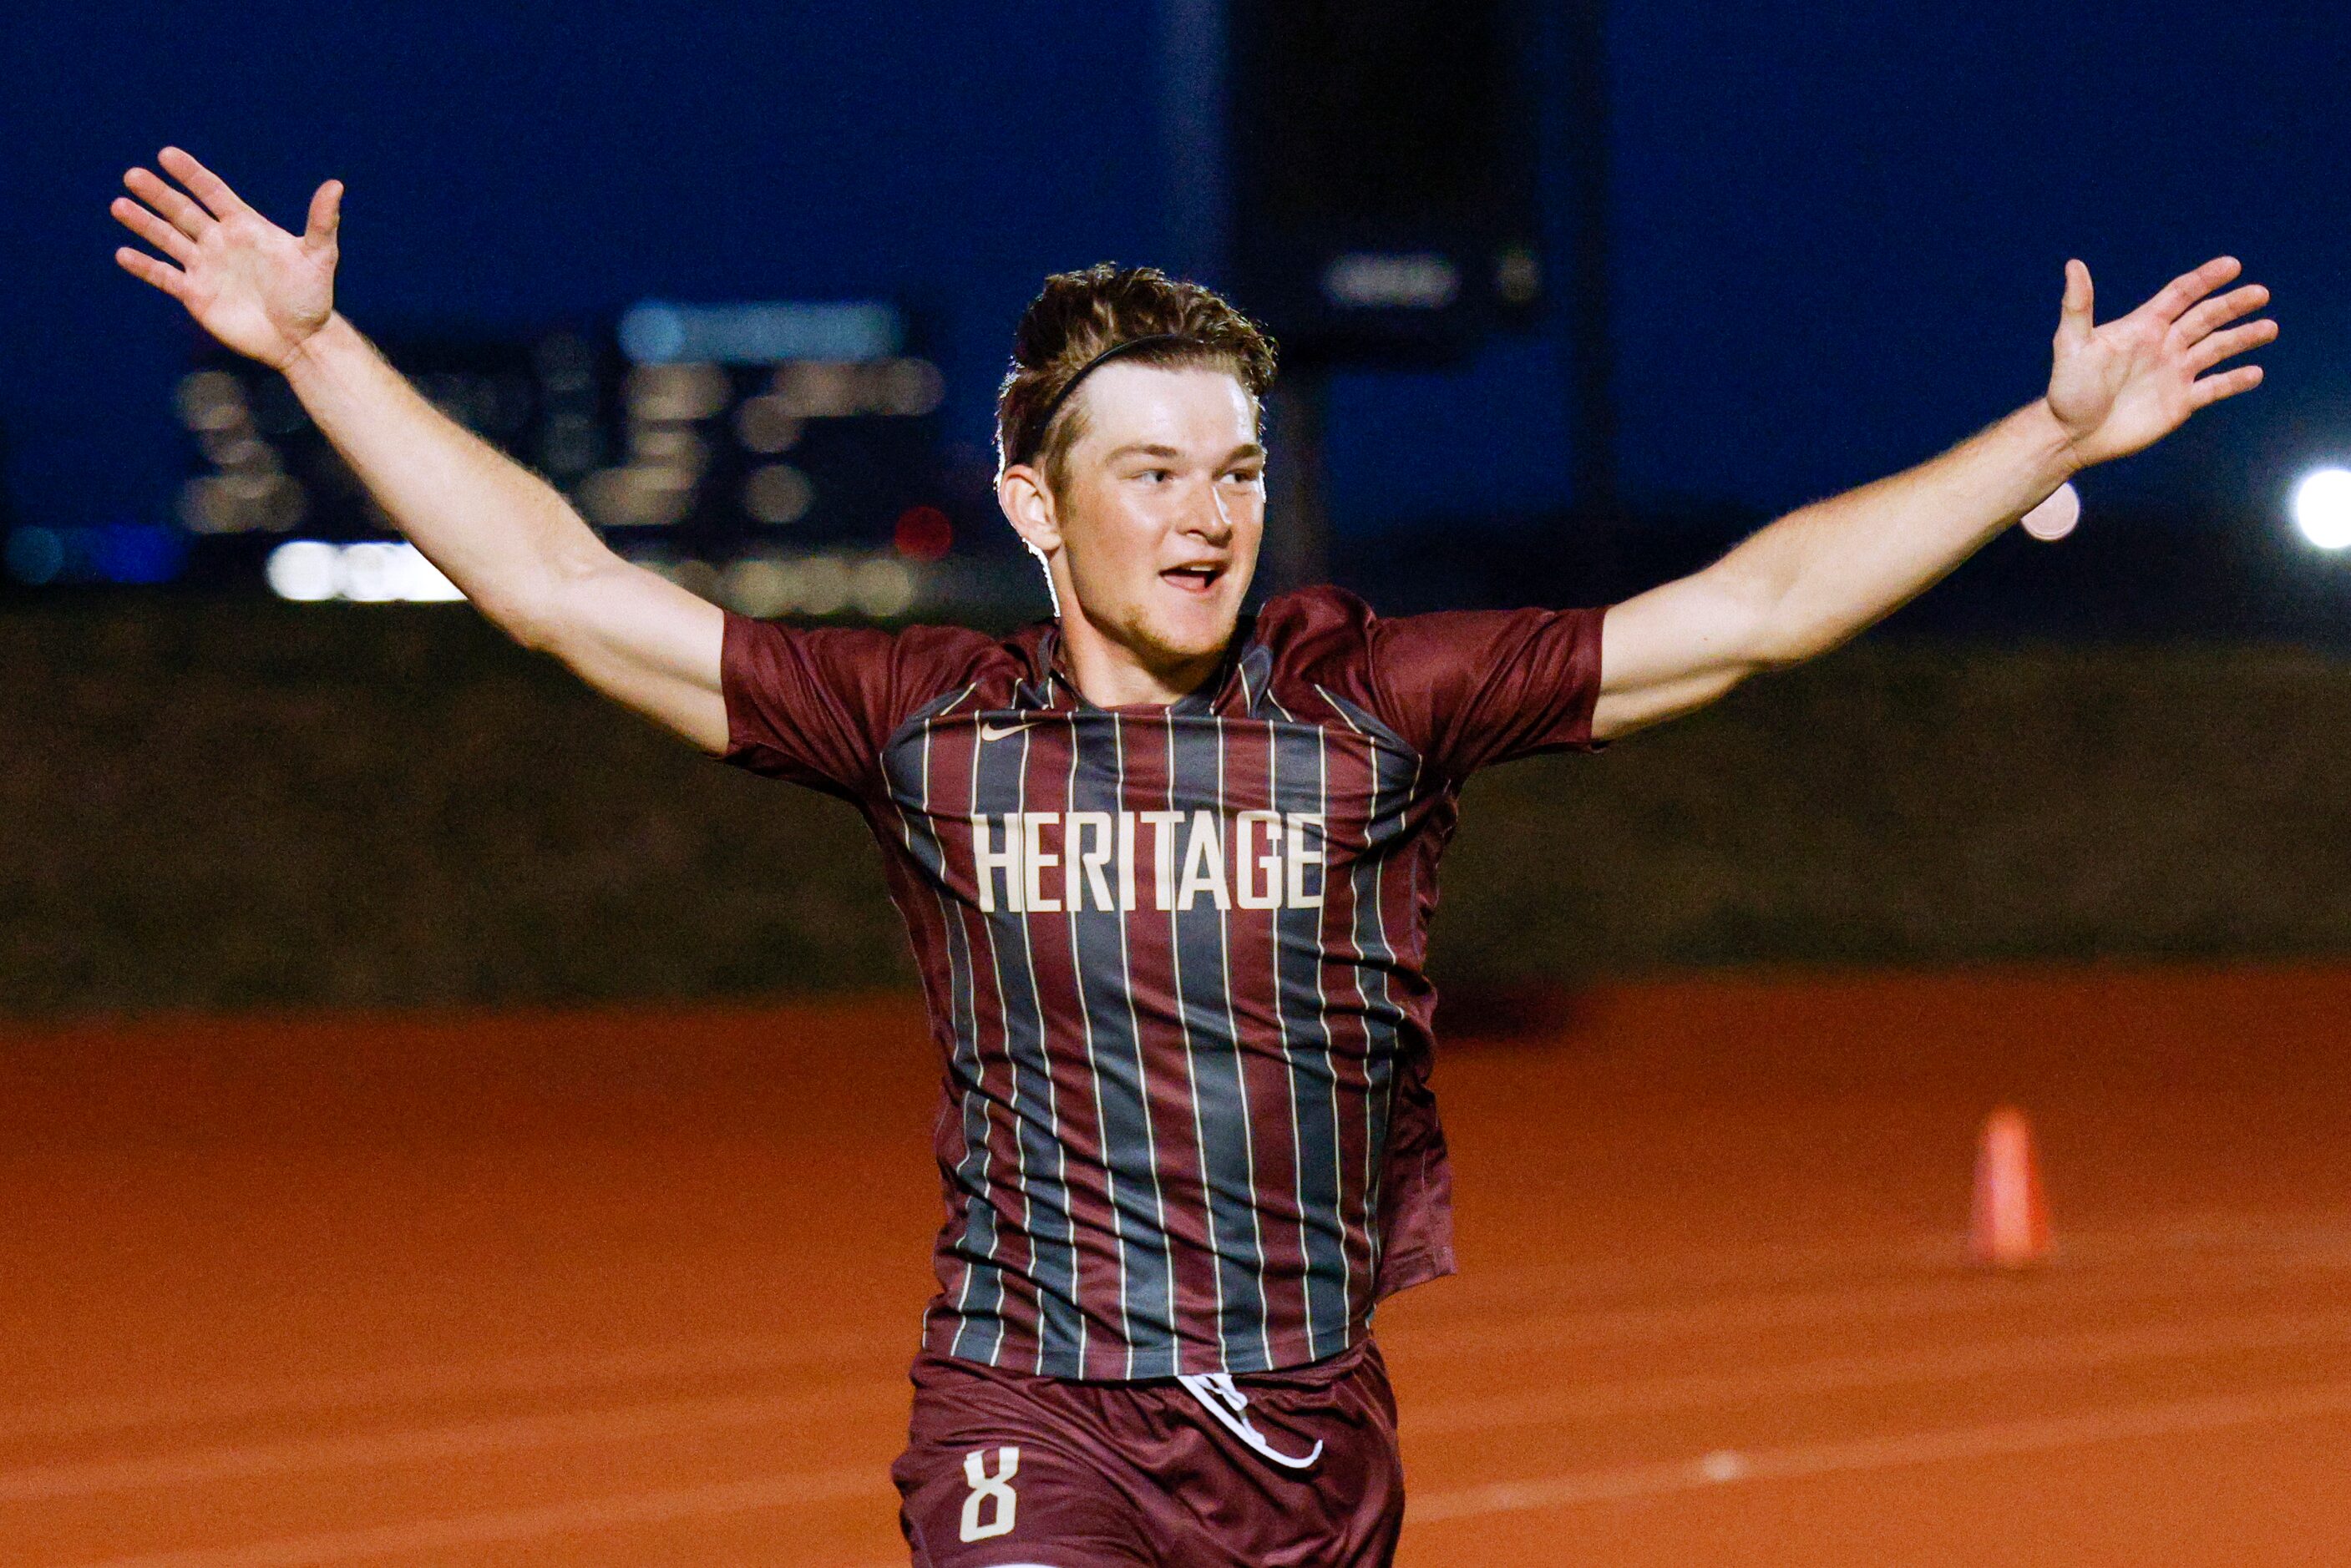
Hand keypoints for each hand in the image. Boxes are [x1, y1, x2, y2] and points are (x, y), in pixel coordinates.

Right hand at [112, 148, 342, 370]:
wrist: (301, 340)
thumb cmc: (313, 297)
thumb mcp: (320, 257)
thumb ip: (322, 222)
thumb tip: (336, 186)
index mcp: (245, 227)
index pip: (212, 193)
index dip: (191, 174)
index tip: (167, 155)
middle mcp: (220, 242)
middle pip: (182, 211)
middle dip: (158, 194)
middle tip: (133, 176)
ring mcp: (205, 267)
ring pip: (167, 239)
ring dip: (143, 223)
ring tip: (119, 205)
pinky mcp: (196, 294)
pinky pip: (164, 276)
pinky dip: (144, 266)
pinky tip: (123, 254)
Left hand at [2044, 256, 2274, 468]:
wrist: (2070, 435)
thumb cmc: (2067, 390)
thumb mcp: (2072, 345)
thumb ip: (2078, 306)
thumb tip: (2074, 264)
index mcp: (2143, 327)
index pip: (2181, 295)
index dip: (2205, 279)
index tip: (2232, 265)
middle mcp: (2164, 346)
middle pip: (2206, 318)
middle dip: (2233, 305)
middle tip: (2261, 293)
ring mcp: (2175, 373)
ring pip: (2217, 349)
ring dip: (2243, 337)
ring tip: (2269, 328)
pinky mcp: (2181, 402)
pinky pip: (2215, 388)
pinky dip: (2235, 381)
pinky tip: (2255, 373)